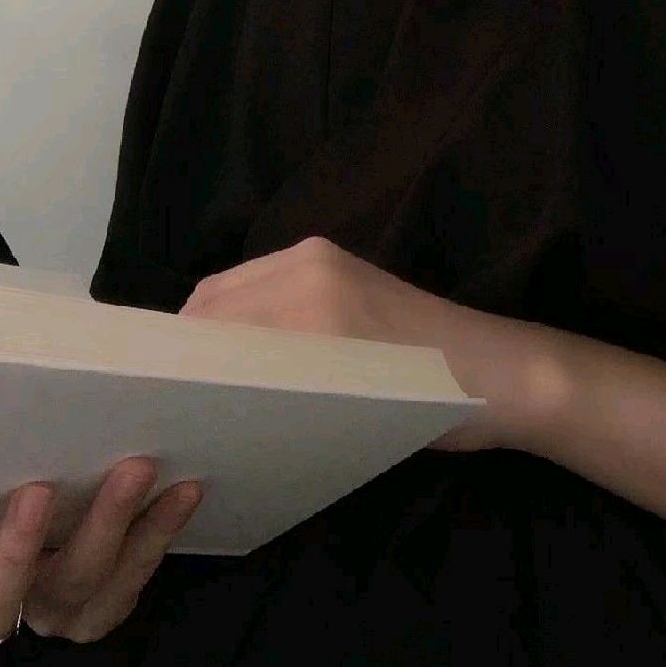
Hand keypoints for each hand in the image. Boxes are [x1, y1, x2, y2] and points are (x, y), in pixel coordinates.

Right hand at [0, 457, 201, 644]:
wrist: (88, 480)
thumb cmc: (24, 452)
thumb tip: (21, 349)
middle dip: (15, 551)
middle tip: (38, 491)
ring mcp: (53, 605)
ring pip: (74, 585)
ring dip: (106, 525)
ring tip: (133, 470)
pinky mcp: (102, 605)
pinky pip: (132, 577)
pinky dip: (158, 529)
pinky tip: (180, 489)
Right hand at [179, 236, 546, 452]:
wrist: (501, 374)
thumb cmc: (431, 403)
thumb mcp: (347, 409)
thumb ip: (275, 385)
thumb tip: (216, 391)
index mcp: (310, 300)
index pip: (217, 323)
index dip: (186, 358)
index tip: (164, 392)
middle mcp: (308, 265)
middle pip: (216, 297)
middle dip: (192, 340)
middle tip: (177, 387)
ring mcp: (320, 257)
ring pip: (234, 286)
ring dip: (213, 323)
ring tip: (207, 370)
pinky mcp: (332, 260)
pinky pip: (260, 279)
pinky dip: (240, 309)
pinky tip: (243, 346)